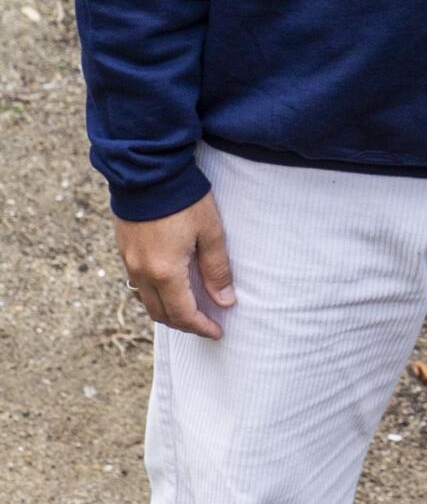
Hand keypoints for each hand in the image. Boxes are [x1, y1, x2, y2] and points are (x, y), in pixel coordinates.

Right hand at [113, 193, 234, 338]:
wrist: (149, 171)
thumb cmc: (185, 200)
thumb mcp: (211, 233)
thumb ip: (217, 270)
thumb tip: (225, 301)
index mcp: (165, 272)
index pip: (183, 314)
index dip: (201, 327)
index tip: (217, 332)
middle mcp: (142, 272)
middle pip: (161, 314)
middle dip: (184, 324)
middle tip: (206, 324)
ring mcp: (129, 261)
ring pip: (146, 301)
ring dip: (167, 311)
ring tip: (189, 308)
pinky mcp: (124, 250)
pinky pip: (137, 284)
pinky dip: (154, 294)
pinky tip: (170, 286)